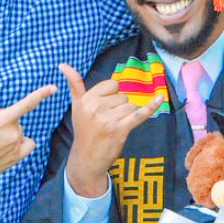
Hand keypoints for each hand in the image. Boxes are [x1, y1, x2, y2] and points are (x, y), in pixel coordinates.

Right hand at [0, 85, 56, 189]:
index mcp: (1, 121)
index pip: (26, 104)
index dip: (41, 94)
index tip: (53, 88)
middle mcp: (12, 134)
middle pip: (14, 119)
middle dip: (3, 121)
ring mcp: (15, 147)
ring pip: (18, 132)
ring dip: (9, 133)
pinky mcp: (16, 158)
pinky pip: (27, 144)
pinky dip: (20, 142)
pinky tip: (8, 145)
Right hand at [59, 63, 162, 196]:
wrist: (86, 158)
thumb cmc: (84, 130)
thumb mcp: (76, 106)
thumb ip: (74, 84)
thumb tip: (63, 64)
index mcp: (86, 99)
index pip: (112, 85)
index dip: (111, 96)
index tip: (102, 109)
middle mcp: (95, 107)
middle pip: (122, 96)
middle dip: (118, 107)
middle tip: (106, 122)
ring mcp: (108, 119)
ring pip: (131, 106)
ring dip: (126, 116)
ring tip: (113, 127)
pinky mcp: (120, 130)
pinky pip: (139, 114)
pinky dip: (151, 107)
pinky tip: (160, 98)